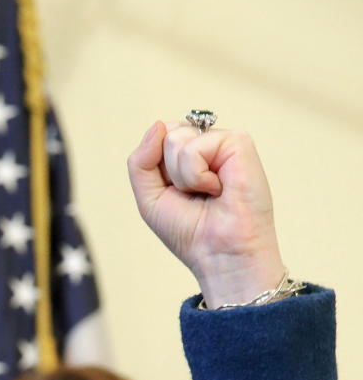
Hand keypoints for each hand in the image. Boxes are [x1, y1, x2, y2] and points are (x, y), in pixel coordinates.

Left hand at [127, 120, 285, 308]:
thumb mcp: (150, 199)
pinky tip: (219, 188)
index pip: (158, 138)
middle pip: (166, 134)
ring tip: (208, 193)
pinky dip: (197, 176)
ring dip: (183, 177)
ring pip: (175, 139)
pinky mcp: (238, 142)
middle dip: (169, 173)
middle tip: (194, 195)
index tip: (176, 194)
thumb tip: (158, 125)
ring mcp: (223, 142)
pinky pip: (195, 147)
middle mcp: (207, 145)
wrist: (220, 254)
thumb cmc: (191, 233)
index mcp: (189, 156)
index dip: (157, 169)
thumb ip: (140, 162)